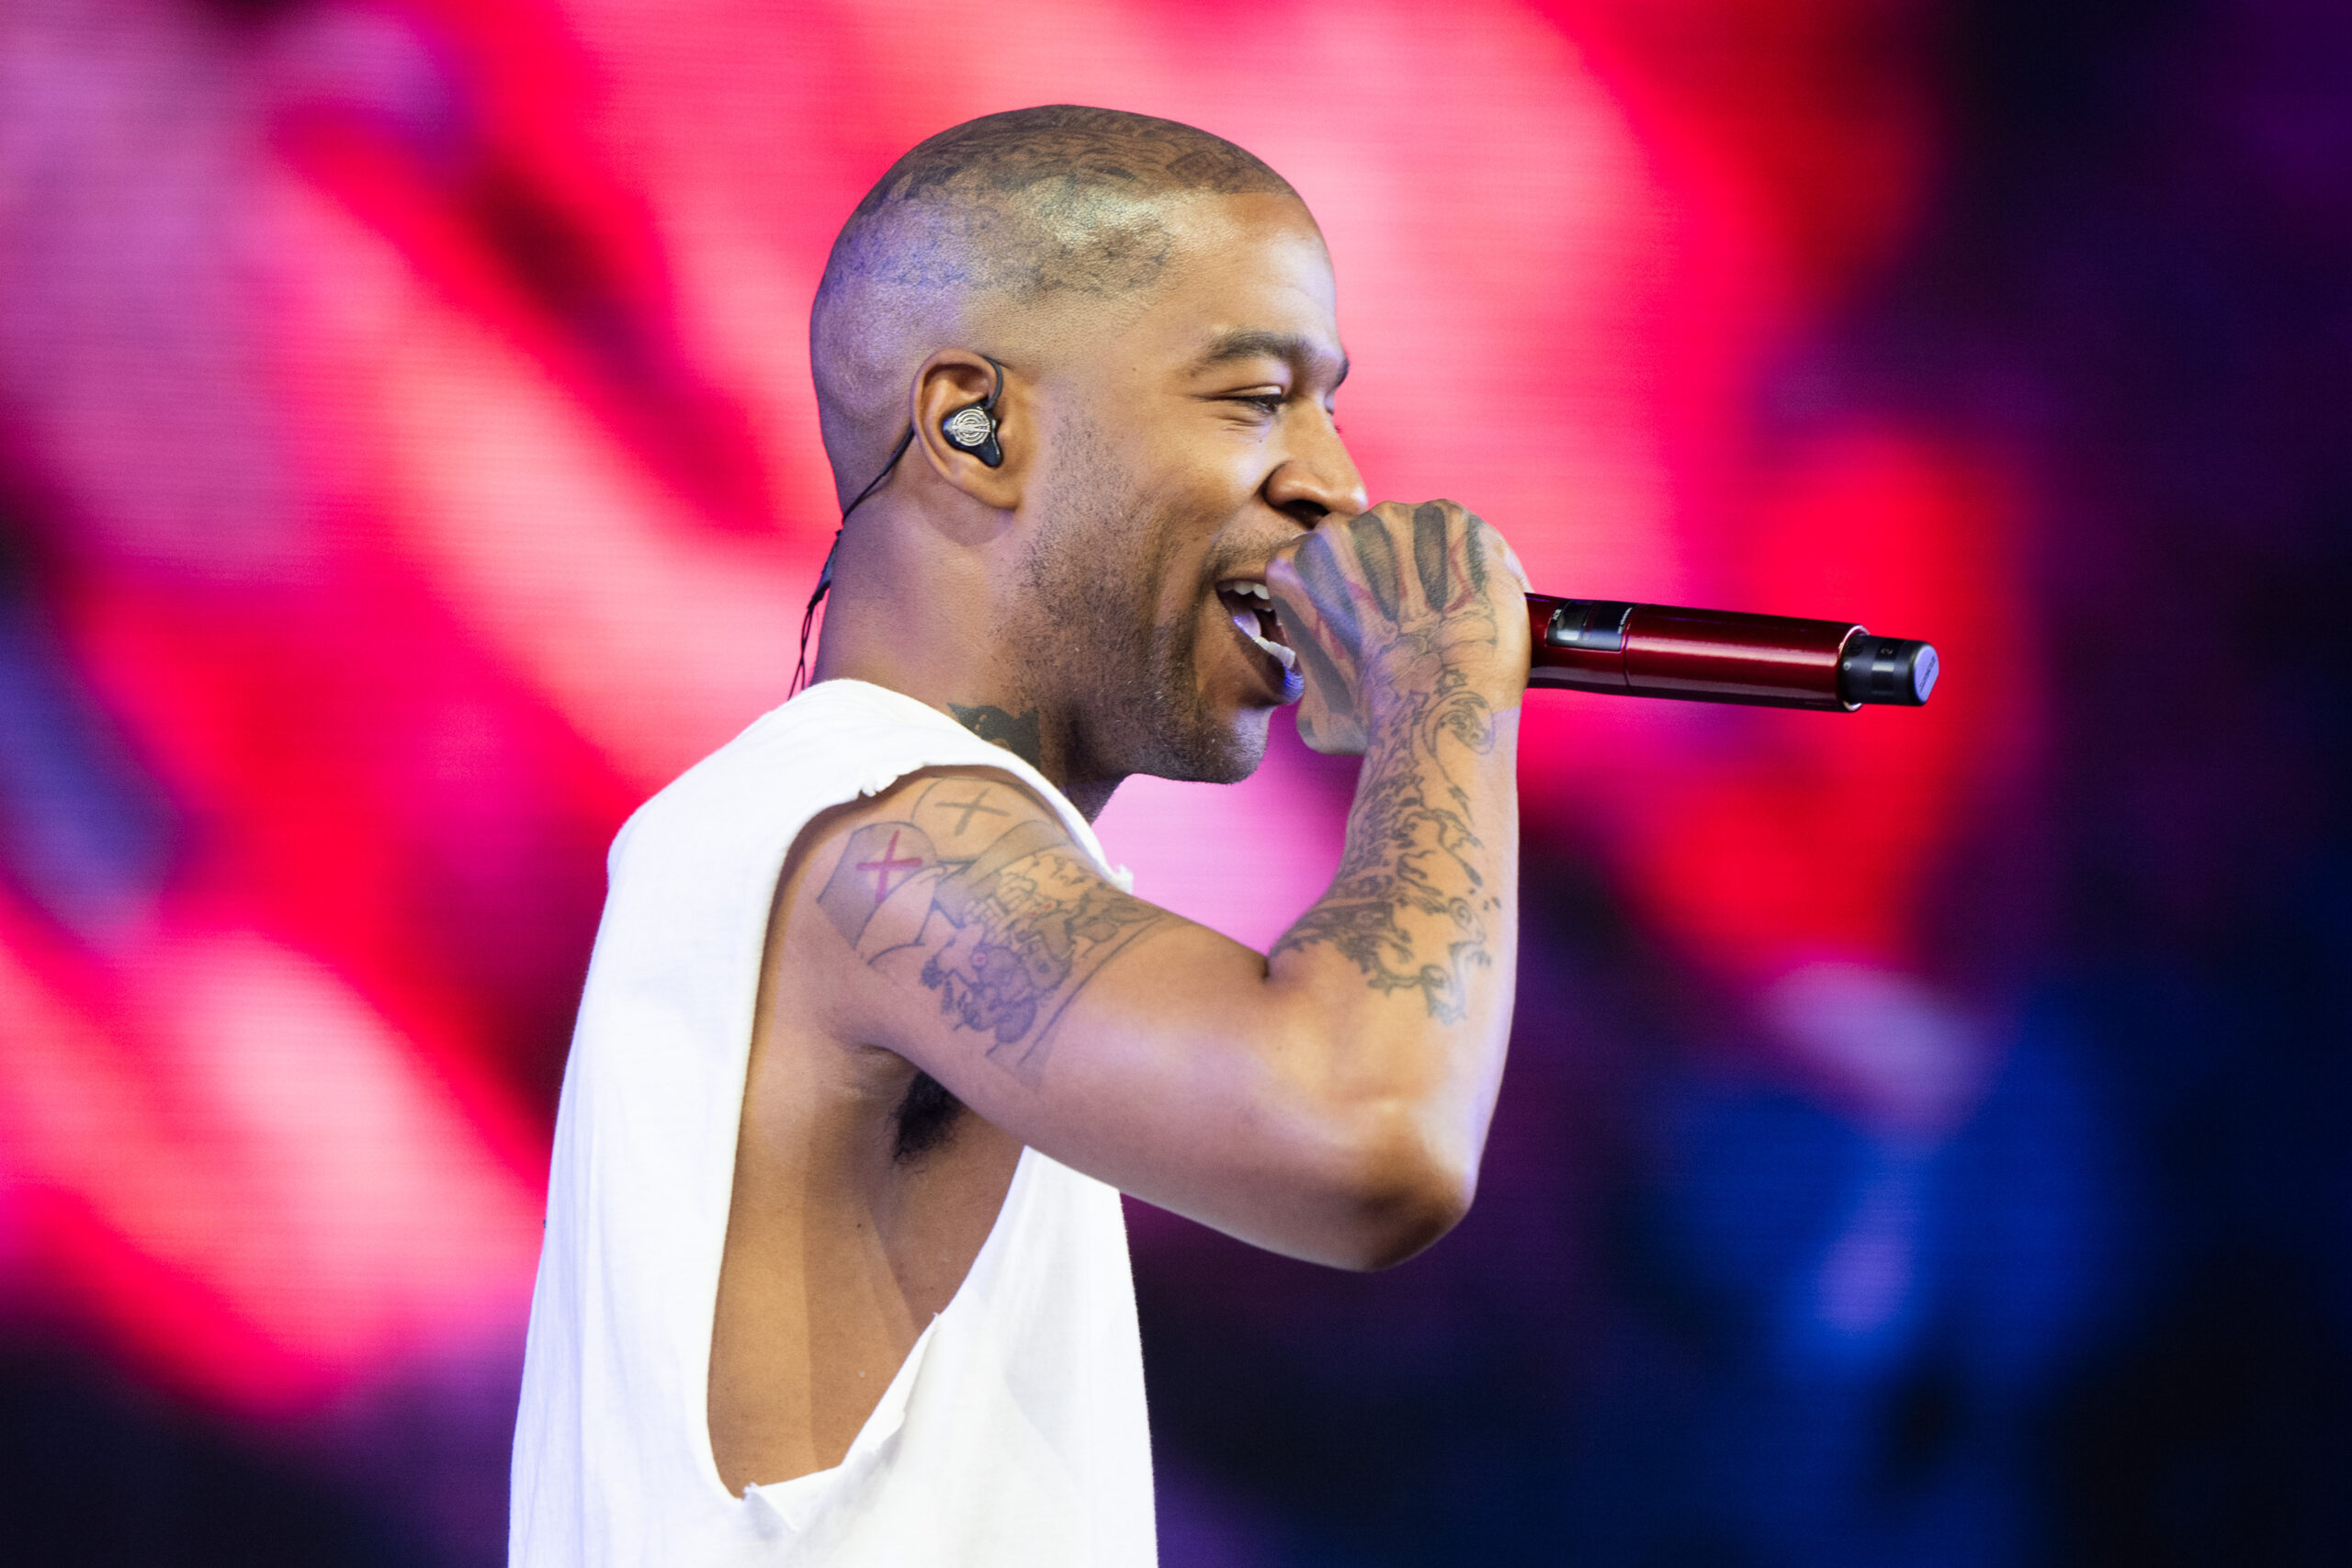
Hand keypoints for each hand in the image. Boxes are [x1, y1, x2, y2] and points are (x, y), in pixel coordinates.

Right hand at [1265, 500, 1530, 754]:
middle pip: (1367, 544)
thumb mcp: (1314, 710)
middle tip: (1416, 621)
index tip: (1375, 622)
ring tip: (1454, 614)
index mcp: (1292, 568)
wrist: (1439, 704)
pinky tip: (1482, 601)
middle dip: (1389, 573)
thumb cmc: (1377, 717)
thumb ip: (1312, 675)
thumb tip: (1324, 682)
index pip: (1321, 567)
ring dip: (1433, 564)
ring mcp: (1395, 519)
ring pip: (1417, 535)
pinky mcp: (1451, 519)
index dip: (1351, 595)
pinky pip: (1466, 534)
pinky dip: (1479, 563)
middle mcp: (1337, 531)